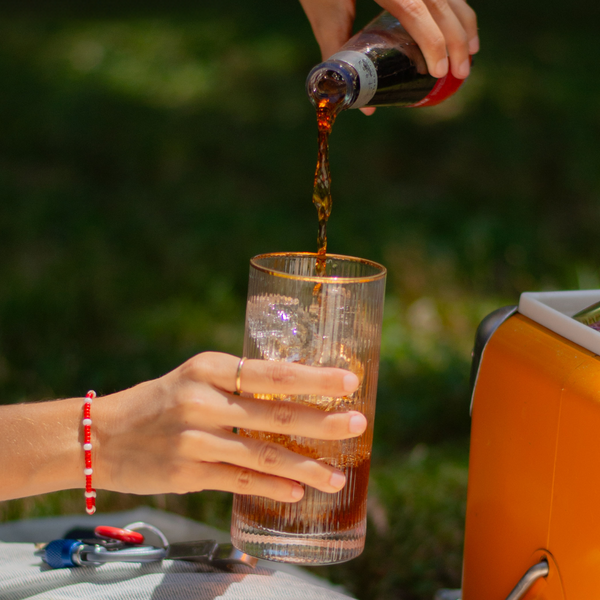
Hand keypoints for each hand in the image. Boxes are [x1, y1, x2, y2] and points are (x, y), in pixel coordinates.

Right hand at [94, 352, 365, 501]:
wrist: (101, 436)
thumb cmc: (160, 402)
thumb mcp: (196, 378)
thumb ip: (239, 384)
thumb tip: (296, 394)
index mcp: (209, 368)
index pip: (272, 372)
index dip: (314, 378)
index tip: (349, 381)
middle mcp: (203, 401)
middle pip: (275, 414)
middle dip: (322, 422)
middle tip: (358, 425)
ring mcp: (195, 440)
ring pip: (263, 456)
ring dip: (305, 467)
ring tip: (337, 476)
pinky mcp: (188, 473)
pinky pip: (240, 482)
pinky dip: (272, 489)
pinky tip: (296, 494)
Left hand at [299, 0, 478, 86]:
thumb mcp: (323, 13)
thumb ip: (338, 51)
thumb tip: (365, 105)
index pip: (415, 11)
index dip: (433, 42)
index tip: (440, 72)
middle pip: (441, 2)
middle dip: (457, 38)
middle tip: (462, 73)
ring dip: (464, 20)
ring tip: (471, 52)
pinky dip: (456, 5)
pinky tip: (461, 24)